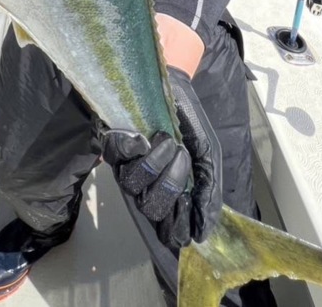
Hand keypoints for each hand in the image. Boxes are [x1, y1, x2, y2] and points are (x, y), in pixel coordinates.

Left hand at [101, 66, 221, 248]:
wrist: (175, 88)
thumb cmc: (190, 124)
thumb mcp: (208, 156)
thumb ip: (208, 191)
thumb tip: (202, 233)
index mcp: (169, 193)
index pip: (166, 226)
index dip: (175, 223)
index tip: (186, 200)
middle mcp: (146, 185)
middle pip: (150, 207)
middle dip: (170, 183)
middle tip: (182, 154)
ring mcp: (128, 166)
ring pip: (133, 184)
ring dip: (154, 162)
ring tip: (167, 139)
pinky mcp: (113, 145)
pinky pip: (117, 157)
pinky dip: (133, 148)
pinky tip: (144, 136)